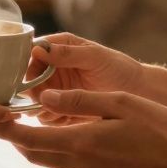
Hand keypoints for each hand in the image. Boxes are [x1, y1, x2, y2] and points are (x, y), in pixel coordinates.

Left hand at [0, 89, 166, 167]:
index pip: (27, 140)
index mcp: (80, 143)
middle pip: (32, 154)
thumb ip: (80, 100)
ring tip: (25, 124)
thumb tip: (44, 97)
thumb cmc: (159, 126)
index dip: (4, 130)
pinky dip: (53, 153)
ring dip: (33, 146)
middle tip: (2, 118)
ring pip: (47, 163)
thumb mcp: (119, 103)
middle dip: (13, 138)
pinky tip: (59, 137)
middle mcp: (79, 165)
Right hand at [22, 33, 145, 125]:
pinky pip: (46, 115)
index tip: (31, 82)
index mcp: (59, 48)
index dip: (27, 67)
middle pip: (29, 80)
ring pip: (35, 100)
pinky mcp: (62, 108)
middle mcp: (53, 68)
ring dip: (41, 107)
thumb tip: (38, 49)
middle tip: (42, 101)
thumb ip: (66, 54)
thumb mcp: (94, 57)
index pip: (31, 54)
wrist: (139, 94)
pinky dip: (51, 119)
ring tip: (56, 112)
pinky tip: (64, 119)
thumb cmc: (119, 68)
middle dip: (33, 92)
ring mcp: (57, 89)